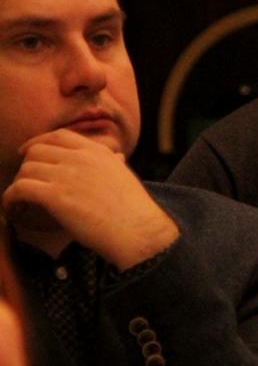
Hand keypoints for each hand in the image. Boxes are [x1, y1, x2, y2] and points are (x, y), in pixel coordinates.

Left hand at [2, 129, 177, 269]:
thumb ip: (113, 163)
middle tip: (26, 184)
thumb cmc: (133, 209)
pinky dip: (10, 198)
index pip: (58, 136)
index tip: (28, 153)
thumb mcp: (125, 175)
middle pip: (37, 151)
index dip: (38, 142)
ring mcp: (66, 175)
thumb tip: (115, 157)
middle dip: (27, 167)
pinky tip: (13, 209)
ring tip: (20, 202)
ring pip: (26, 169)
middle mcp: (80, 157)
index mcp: (96, 151)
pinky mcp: (55, 196)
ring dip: (18, 185)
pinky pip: (20, 189)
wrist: (137, 229)